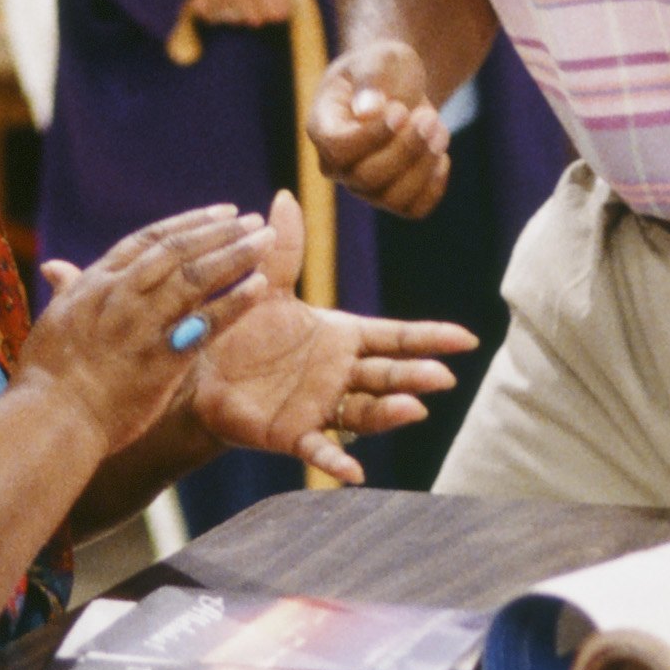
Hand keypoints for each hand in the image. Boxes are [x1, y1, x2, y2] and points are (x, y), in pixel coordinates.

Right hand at [23, 206, 277, 456]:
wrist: (50, 418)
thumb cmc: (45, 375)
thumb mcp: (52, 320)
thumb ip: (66, 291)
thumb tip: (55, 268)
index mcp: (96, 282)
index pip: (149, 240)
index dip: (188, 223)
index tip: (219, 213)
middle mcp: (121, 294)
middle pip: (178, 250)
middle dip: (219, 231)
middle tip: (253, 221)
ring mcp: (141, 323)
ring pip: (196, 277)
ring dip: (235, 255)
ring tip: (266, 242)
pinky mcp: (162, 357)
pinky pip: (206, 323)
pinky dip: (234, 302)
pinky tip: (260, 288)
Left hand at [185, 192, 472, 482]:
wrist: (202, 374)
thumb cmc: (241, 331)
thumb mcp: (265, 288)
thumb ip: (282, 249)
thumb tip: (285, 196)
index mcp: (341, 337)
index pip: (394, 337)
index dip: (429, 337)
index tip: (467, 338)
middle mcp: (339, 374)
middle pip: (387, 375)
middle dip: (415, 376)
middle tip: (443, 377)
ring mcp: (321, 407)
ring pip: (364, 411)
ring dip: (389, 414)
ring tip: (414, 410)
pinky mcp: (294, 434)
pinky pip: (319, 449)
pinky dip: (337, 461)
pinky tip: (355, 474)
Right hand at [306, 40, 450, 217]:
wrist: (398, 84)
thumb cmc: (382, 68)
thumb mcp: (378, 59)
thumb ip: (371, 80)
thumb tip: (367, 112)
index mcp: (322, 128)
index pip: (338, 149)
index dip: (372, 137)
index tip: (401, 110)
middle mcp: (335, 165)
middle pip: (367, 178)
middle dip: (406, 149)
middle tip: (430, 116)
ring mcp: (362, 185)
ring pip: (393, 198)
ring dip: (424, 165)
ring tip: (438, 126)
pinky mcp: (391, 196)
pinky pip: (413, 208)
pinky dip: (434, 184)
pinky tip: (439, 153)